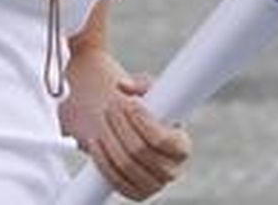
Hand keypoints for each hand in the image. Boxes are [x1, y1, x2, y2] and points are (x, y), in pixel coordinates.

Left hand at [60, 48, 190, 200]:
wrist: (133, 134)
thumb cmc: (146, 111)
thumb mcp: (149, 93)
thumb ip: (140, 84)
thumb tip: (124, 86)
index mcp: (181, 147)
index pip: (163, 140)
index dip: (144, 122)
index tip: (130, 103)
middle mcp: (171, 170)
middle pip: (140, 151)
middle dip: (121, 126)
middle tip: (111, 106)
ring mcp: (153, 185)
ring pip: (125, 164)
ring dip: (109, 139)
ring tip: (102, 118)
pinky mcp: (136, 194)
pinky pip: (114, 180)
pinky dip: (102, 159)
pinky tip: (96, 140)